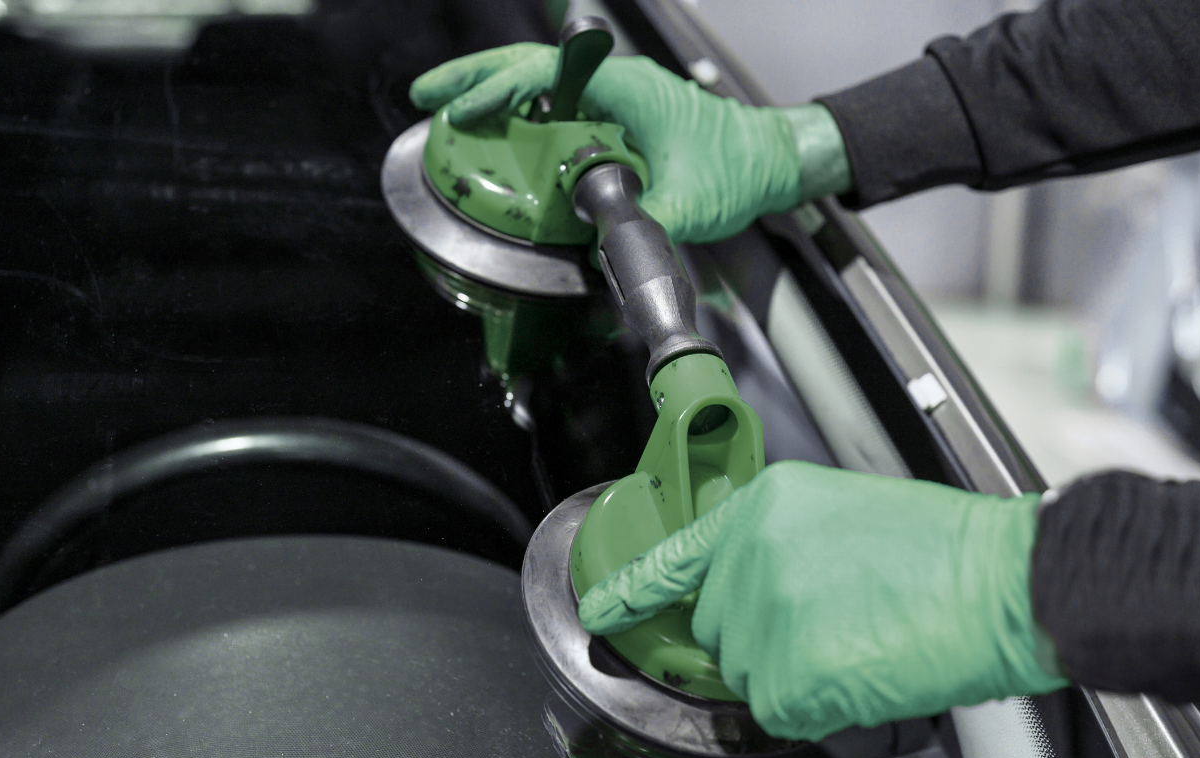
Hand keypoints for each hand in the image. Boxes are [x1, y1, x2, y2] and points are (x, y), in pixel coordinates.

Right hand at [410, 44, 815, 243]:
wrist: (771, 162)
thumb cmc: (741, 168)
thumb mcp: (692, 203)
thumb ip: (644, 223)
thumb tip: (599, 246)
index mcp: (630, 89)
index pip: (547, 75)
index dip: (498, 90)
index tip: (462, 111)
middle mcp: (617, 86)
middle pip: (531, 68)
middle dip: (475, 78)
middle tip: (427, 93)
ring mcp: (614, 101)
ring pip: (539, 84)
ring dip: (492, 93)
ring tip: (447, 108)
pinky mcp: (614, 120)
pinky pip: (556, 109)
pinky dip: (518, 115)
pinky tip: (495, 132)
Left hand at [577, 461, 1068, 740]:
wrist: (1004, 579)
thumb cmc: (945, 549)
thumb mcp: (843, 513)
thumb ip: (781, 544)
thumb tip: (756, 587)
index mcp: (762, 507)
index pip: (676, 556)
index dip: (633, 591)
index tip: (603, 611)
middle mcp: (749, 554)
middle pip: (717, 627)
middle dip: (759, 638)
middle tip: (829, 626)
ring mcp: (765, 613)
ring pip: (748, 674)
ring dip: (791, 673)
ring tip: (857, 640)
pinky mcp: (788, 669)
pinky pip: (779, 710)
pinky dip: (816, 706)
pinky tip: (860, 669)